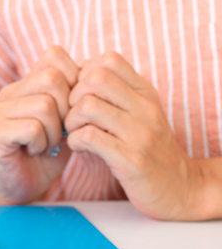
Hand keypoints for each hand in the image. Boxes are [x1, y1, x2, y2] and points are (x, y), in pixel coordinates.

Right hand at [0, 46, 78, 202]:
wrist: (19, 188)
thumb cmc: (45, 155)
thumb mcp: (66, 122)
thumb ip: (73, 96)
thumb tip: (91, 67)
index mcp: (25, 85)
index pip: (54, 56)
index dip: (73, 80)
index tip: (72, 109)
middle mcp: (8, 94)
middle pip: (52, 78)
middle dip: (67, 108)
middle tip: (61, 131)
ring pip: (44, 105)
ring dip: (54, 131)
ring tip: (47, 144)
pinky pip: (31, 128)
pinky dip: (41, 143)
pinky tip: (35, 151)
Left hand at [65, 51, 202, 219]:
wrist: (178, 187)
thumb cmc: (148, 148)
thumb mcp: (139, 112)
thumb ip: (116, 91)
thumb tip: (83, 67)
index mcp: (145, 93)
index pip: (108, 60)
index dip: (84, 75)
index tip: (80, 96)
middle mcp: (145, 108)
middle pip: (95, 79)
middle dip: (72, 97)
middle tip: (73, 116)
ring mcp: (140, 134)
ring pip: (88, 107)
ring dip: (71, 121)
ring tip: (75, 132)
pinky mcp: (132, 160)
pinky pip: (90, 137)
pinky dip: (75, 141)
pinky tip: (79, 147)